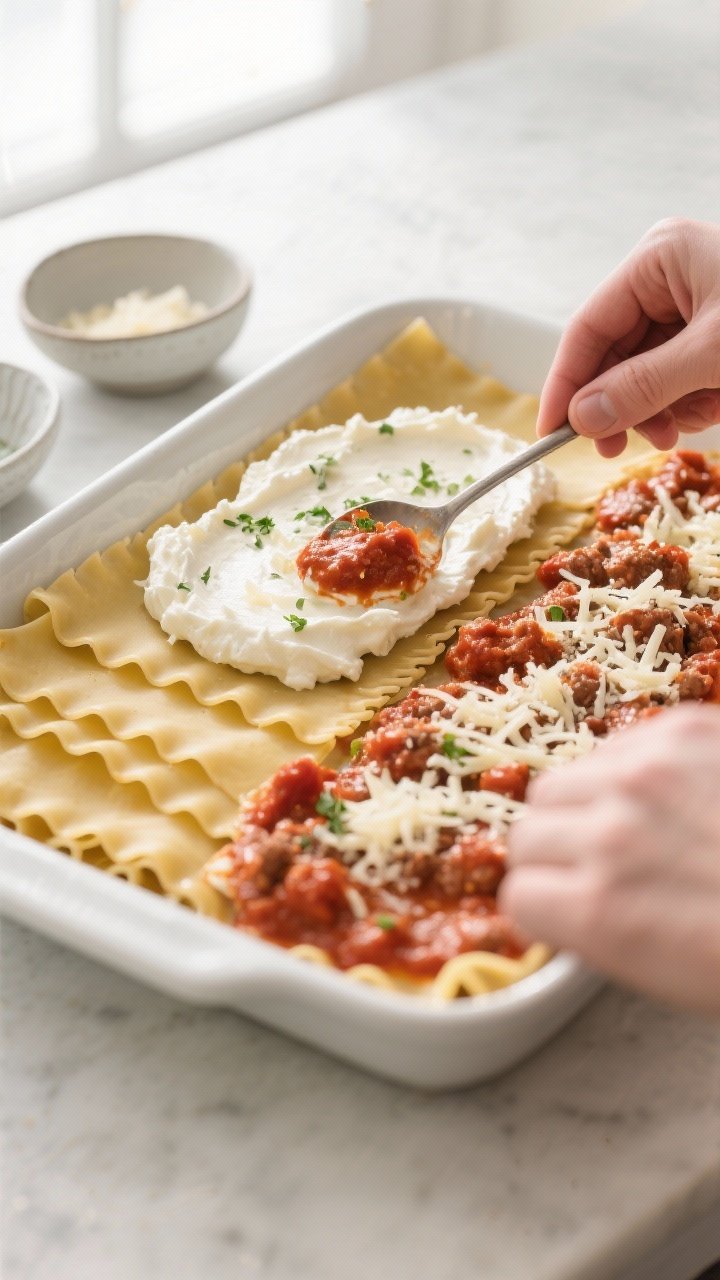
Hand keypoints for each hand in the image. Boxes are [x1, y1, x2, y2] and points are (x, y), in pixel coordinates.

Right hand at [499, 704, 719, 1014]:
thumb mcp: (669, 974)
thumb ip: (603, 930)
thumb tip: (570, 902)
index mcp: (602, 910)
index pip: (517, 895)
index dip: (544, 907)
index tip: (567, 911)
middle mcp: (611, 831)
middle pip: (526, 831)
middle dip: (555, 855)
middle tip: (599, 871)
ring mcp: (646, 771)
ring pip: (560, 781)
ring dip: (584, 806)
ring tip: (634, 829)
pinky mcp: (684, 727)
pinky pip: (617, 744)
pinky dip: (629, 768)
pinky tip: (672, 795)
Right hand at [537, 218, 719, 457]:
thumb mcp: (713, 357)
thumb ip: (642, 387)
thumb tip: (582, 417)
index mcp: (659, 259)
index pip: (588, 327)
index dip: (566, 384)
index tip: (551, 435)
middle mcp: (670, 276)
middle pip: (615, 353)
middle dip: (624, 403)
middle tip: (620, 448)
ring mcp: (694, 303)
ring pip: (646, 371)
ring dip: (662, 408)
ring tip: (688, 424)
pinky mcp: (716, 333)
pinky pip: (679, 376)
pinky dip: (691, 402)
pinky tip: (715, 407)